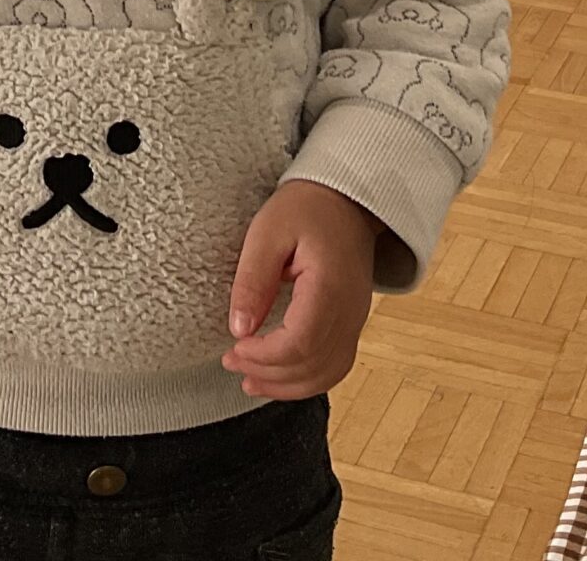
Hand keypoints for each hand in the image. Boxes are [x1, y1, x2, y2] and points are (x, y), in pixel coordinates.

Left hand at [222, 180, 381, 400]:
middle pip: (312, 365)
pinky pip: (335, 365)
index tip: (234, 347)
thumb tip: (239, 328)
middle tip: (230, 362)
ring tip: (249, 381)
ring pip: (327, 373)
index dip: (264, 355)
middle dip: (268, 373)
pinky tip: (279, 377)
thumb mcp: (268, 232)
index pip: (300, 342)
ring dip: (287, 386)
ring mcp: (356, 320)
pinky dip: (307, 380)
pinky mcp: (352, 323)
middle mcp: (351, 311)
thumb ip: (253, 280)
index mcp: (330, 287)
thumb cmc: (306, 208)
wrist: (347, 200)